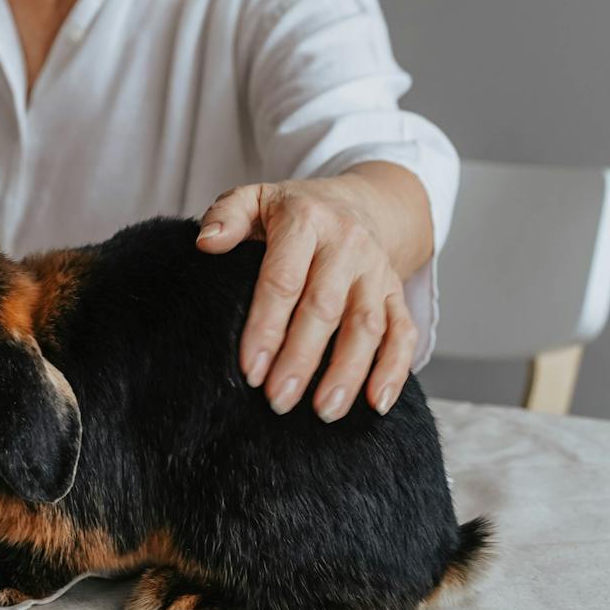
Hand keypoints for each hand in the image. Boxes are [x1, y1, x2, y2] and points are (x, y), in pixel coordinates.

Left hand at [194, 177, 416, 420]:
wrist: (355, 203)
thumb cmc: (291, 212)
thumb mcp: (254, 199)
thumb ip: (226, 215)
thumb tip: (206, 242)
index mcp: (305, 220)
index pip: (283, 279)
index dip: (266, 326)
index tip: (250, 368)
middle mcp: (346, 244)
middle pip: (324, 308)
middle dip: (301, 358)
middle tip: (278, 400)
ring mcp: (376, 270)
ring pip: (367, 326)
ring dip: (347, 372)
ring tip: (324, 411)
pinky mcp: (397, 292)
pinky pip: (403, 332)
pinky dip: (395, 369)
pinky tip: (378, 403)